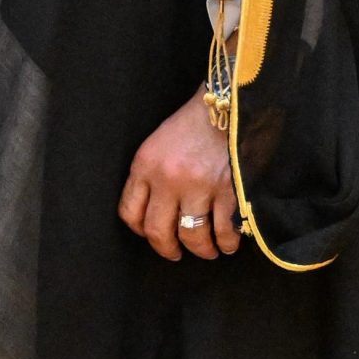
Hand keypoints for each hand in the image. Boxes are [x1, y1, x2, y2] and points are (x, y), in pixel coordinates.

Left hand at [119, 92, 240, 259]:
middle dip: (167, 249)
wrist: (228, 105)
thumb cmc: (192, 124)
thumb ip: (150, 174)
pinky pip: (224, 230)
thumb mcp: (157, 144)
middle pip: (158, 231)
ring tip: (207, 251)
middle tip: (175, 254)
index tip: (150, 234)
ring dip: (200, 250)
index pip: (130, 211)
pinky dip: (227, 243)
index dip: (139, 230)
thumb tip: (152, 209)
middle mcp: (168, 180)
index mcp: (145, 166)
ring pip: (192, 236)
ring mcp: (199, 188)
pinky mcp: (229, 191)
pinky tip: (228, 243)